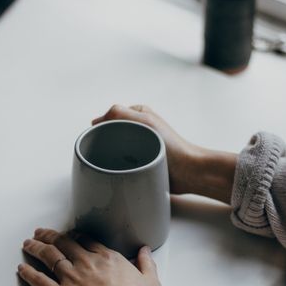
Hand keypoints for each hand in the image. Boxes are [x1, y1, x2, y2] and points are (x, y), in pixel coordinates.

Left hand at [18, 228, 161, 285]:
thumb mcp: (151, 283)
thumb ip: (147, 265)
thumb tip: (145, 251)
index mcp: (108, 259)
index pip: (86, 241)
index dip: (75, 236)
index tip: (68, 235)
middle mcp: (86, 264)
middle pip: (63, 243)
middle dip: (50, 236)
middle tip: (40, 232)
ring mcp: (71, 278)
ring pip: (49, 257)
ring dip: (36, 248)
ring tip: (28, 243)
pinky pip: (39, 281)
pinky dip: (28, 273)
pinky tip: (21, 268)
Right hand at [93, 104, 237, 203]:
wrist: (189, 172)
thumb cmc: (172, 146)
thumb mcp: (145, 122)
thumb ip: (120, 113)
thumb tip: (96, 121)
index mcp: (139, 115)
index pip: (110, 117)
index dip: (101, 128)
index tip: (98, 140)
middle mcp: (138, 129)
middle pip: (110, 134)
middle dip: (105, 144)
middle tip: (103, 155)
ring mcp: (140, 146)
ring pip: (114, 150)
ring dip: (111, 157)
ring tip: (112, 165)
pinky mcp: (141, 163)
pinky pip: (122, 164)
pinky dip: (118, 168)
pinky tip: (117, 173)